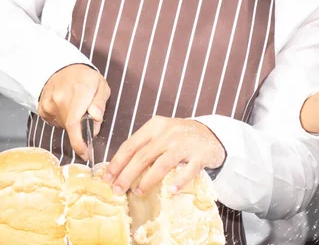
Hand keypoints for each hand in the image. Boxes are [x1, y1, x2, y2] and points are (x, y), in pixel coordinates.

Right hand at [38, 63, 110, 159]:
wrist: (63, 67)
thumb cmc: (86, 78)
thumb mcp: (101, 86)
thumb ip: (100, 103)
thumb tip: (96, 118)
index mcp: (79, 93)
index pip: (74, 123)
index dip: (79, 143)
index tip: (86, 154)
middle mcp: (60, 99)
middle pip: (71, 127)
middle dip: (82, 129)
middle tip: (88, 117)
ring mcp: (49, 104)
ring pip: (63, 125)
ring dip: (72, 123)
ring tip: (76, 108)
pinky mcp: (42, 107)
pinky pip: (54, 122)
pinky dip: (62, 120)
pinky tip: (66, 107)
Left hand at [104, 116, 225, 195]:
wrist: (211, 134)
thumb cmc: (180, 137)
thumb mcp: (161, 133)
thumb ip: (145, 146)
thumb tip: (120, 169)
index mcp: (155, 126)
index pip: (131, 144)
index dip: (117, 162)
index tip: (107, 177)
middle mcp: (168, 133)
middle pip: (143, 156)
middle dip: (127, 174)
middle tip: (118, 190)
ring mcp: (185, 143)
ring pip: (162, 163)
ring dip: (148, 180)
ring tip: (138, 192)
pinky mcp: (200, 154)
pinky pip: (188, 171)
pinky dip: (179, 181)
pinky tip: (170, 191)